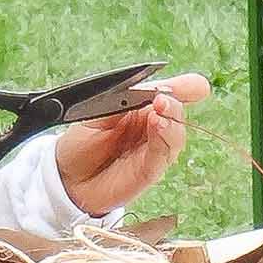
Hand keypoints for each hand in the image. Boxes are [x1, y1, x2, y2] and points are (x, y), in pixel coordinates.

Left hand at [55, 73, 210, 215]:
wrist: (65, 176)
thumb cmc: (81, 142)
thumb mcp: (97, 112)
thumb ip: (123, 102)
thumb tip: (152, 90)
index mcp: (143, 109)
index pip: (170, 95)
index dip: (185, 89)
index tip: (197, 85)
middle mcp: (153, 129)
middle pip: (176, 115)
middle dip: (175, 105)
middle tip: (164, 98)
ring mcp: (153, 151)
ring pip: (175, 136)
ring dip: (171, 122)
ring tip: (160, 110)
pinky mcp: (149, 172)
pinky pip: (162, 156)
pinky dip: (164, 140)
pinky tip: (159, 126)